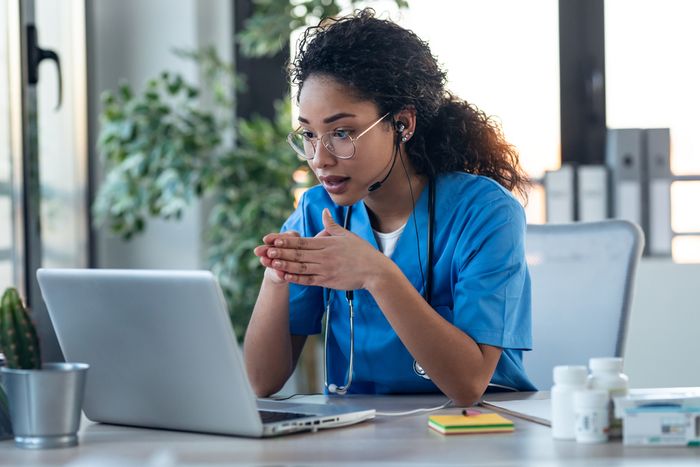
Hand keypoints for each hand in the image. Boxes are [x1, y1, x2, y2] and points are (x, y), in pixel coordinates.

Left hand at [257, 208, 390, 289]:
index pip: (301, 241)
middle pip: (297, 253)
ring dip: (284, 264)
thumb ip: (332, 225)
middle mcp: (323, 256)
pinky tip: (284, 276)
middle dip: (278, 252)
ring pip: (300, 267)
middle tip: (262, 251)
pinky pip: (308, 280)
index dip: (285, 240)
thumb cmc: (363, 252)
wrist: (375, 271)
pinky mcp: (327, 281)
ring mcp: (325, 269)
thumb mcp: (347, 235)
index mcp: (326, 244)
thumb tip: (324, 211)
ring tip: (269, 262)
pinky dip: (296, 278)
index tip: (271, 238)